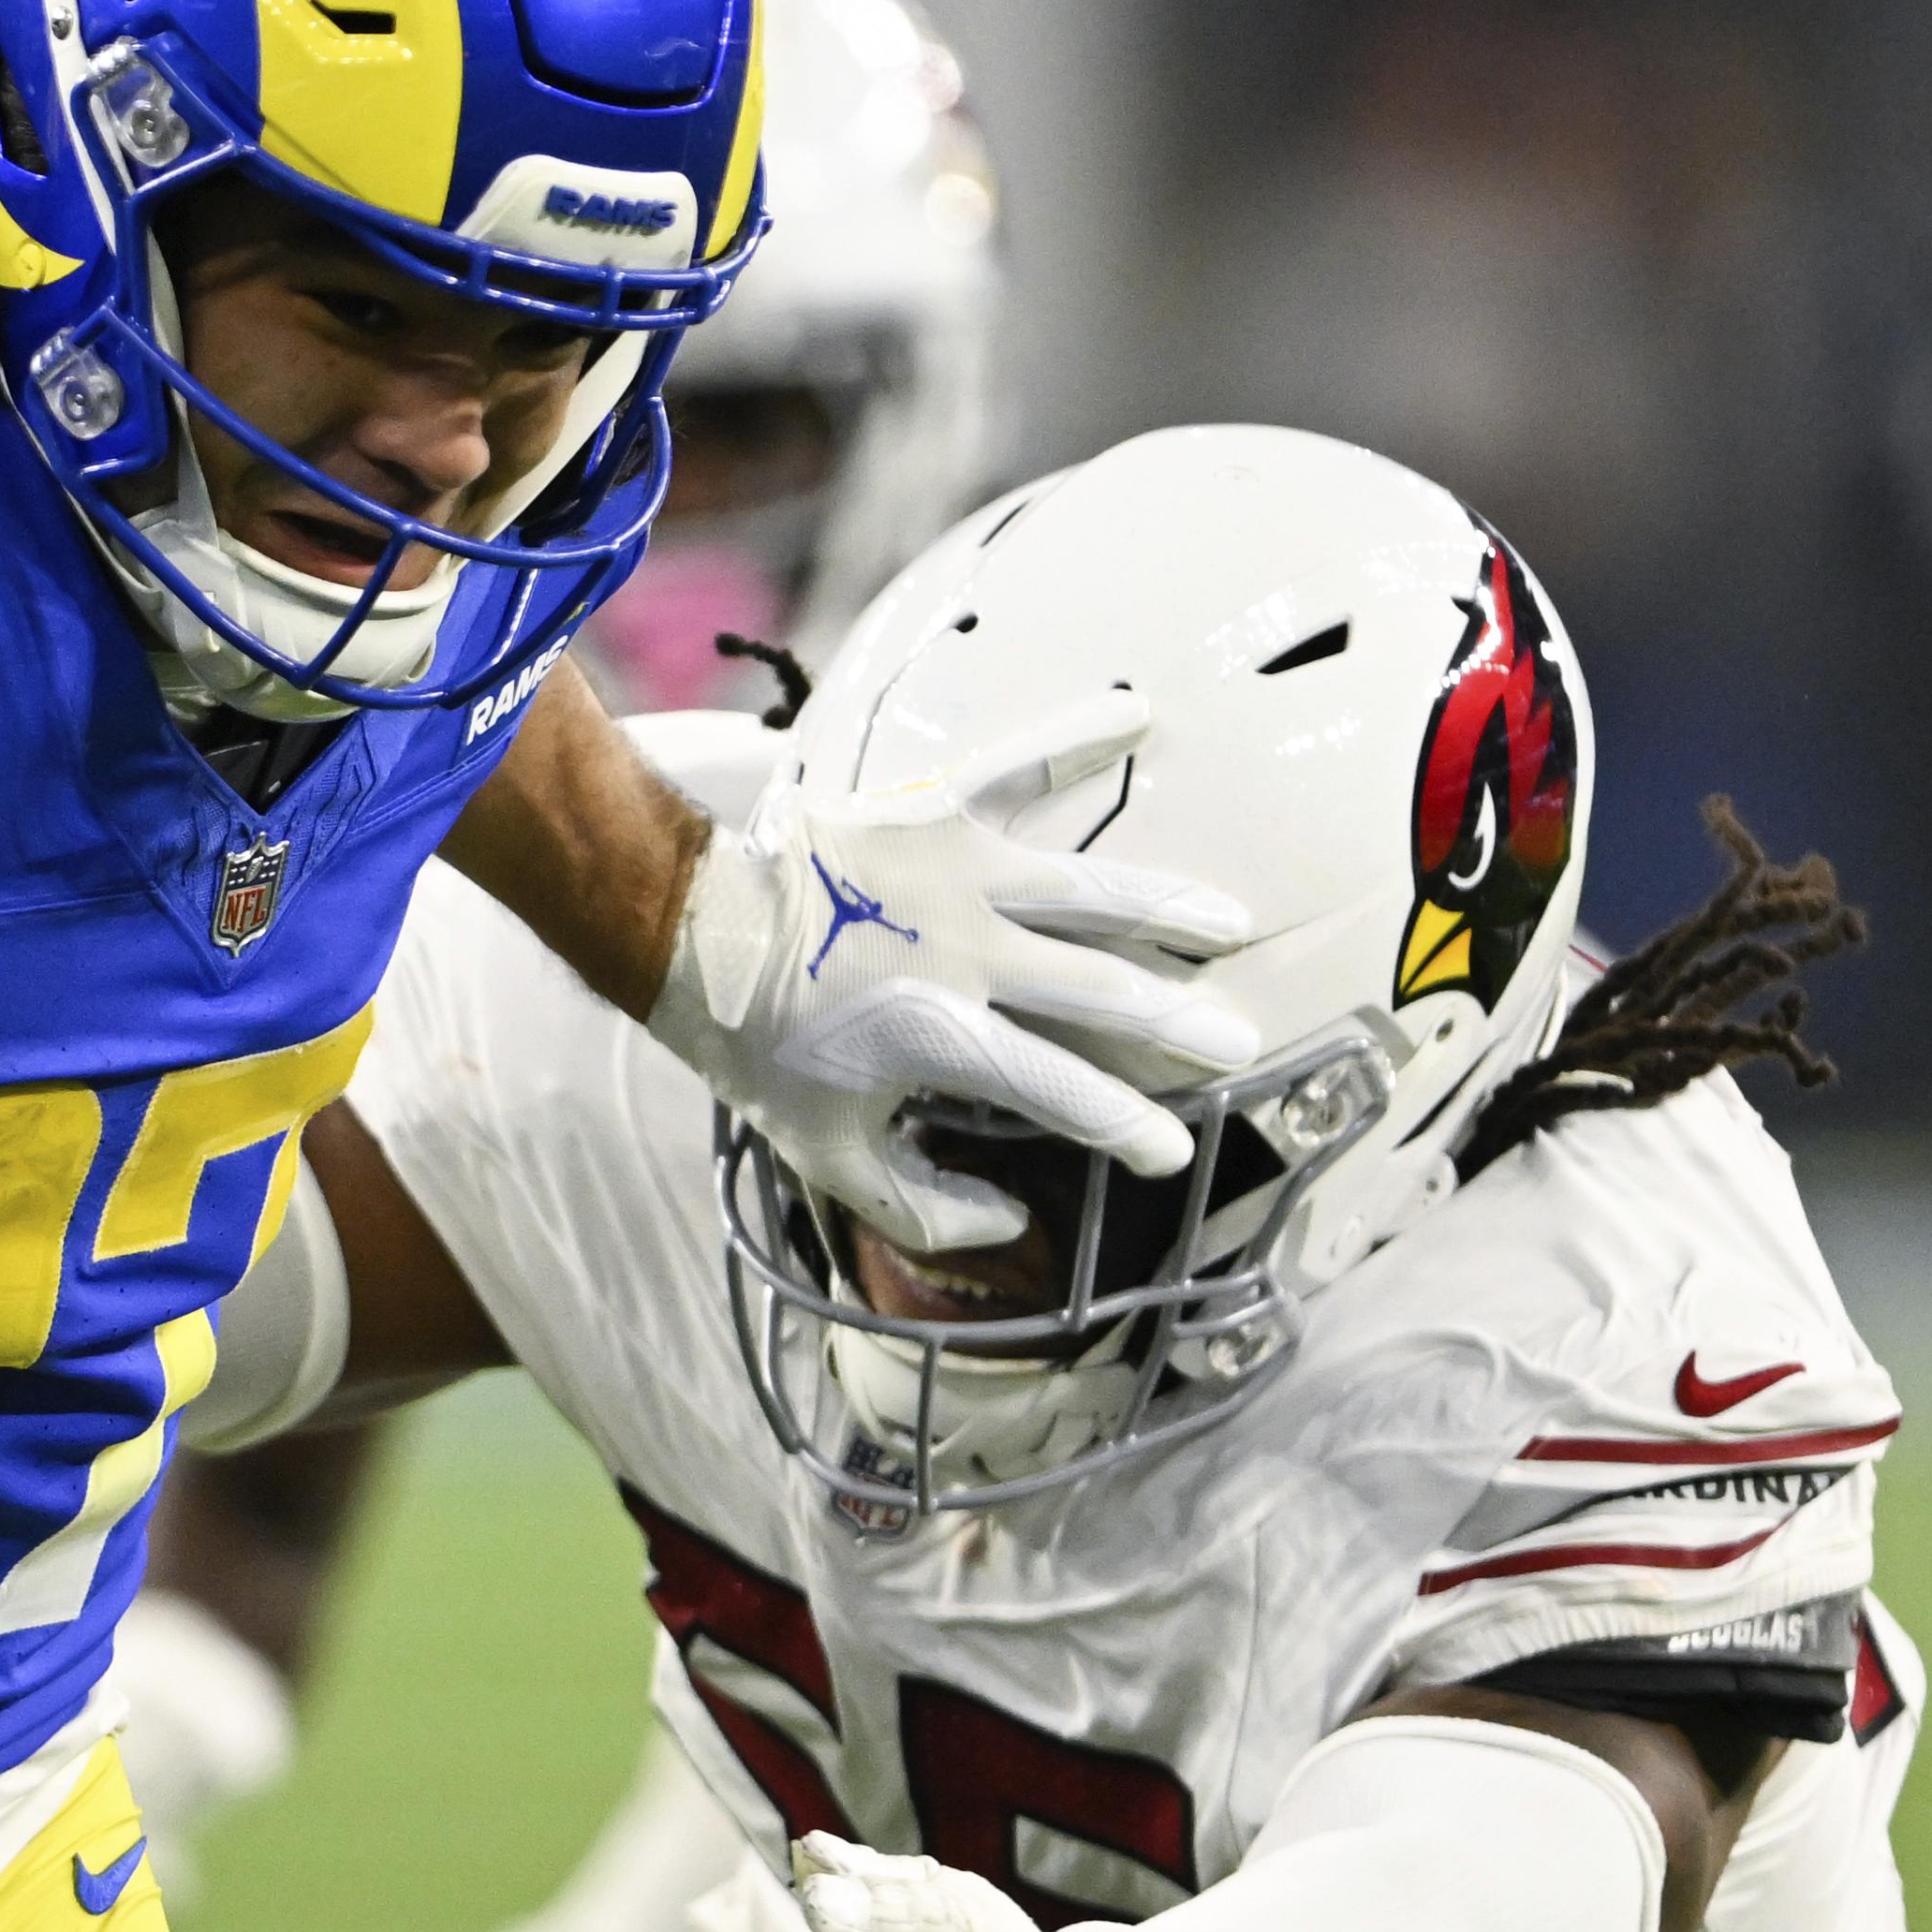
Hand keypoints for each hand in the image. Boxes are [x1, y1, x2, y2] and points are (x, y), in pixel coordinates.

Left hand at [647, 691, 1255, 1250]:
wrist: (695, 933)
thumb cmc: (761, 1050)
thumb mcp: (827, 1154)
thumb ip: (919, 1205)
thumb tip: (1009, 1221)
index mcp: (945, 1038)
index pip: (1065, 1093)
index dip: (1128, 1127)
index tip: (1174, 1151)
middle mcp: (968, 952)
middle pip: (1101, 991)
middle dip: (1178, 1023)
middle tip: (1236, 1043)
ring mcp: (957, 873)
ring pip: (1087, 890)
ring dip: (1167, 906)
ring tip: (1229, 923)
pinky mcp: (932, 813)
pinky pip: (1016, 768)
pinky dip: (1074, 738)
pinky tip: (1137, 709)